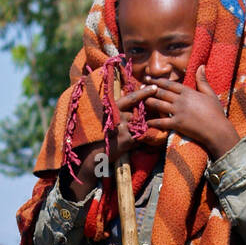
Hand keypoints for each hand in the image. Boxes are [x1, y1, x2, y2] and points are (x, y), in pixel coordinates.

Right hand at [62, 85, 158, 201]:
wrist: (90, 157)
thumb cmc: (93, 137)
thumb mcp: (101, 118)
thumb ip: (113, 108)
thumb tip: (122, 96)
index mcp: (111, 108)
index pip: (131, 98)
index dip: (144, 92)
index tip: (154, 87)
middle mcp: (118, 115)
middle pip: (138, 113)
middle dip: (140, 118)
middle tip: (138, 122)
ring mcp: (124, 127)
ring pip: (140, 126)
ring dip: (138, 131)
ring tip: (127, 137)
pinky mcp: (127, 140)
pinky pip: (139, 139)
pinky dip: (137, 143)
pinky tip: (128, 146)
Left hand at [144, 64, 239, 159]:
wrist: (217, 129)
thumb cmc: (215, 111)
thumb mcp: (210, 93)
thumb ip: (202, 80)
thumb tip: (201, 66)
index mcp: (188, 92)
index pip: (170, 84)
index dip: (158, 81)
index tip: (149, 78)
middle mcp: (181, 100)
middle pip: (162, 93)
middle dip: (150, 90)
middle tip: (140, 88)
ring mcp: (178, 112)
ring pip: (159, 105)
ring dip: (149, 102)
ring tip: (140, 100)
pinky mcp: (177, 124)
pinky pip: (162, 122)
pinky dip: (154, 121)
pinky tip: (147, 121)